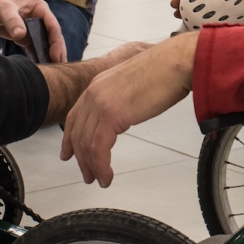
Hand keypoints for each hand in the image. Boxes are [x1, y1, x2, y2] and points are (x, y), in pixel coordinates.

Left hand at [0, 0, 68, 62]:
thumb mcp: (3, 10)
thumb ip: (13, 22)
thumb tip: (21, 36)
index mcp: (39, 9)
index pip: (53, 26)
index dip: (55, 42)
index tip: (55, 55)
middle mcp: (39, 18)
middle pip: (52, 36)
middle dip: (57, 51)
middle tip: (60, 66)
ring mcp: (32, 28)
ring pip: (45, 43)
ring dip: (49, 55)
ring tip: (54, 69)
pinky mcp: (23, 36)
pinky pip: (33, 47)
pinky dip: (37, 56)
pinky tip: (40, 66)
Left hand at [61, 34, 196, 185]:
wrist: (175, 63)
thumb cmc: (164, 72)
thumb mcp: (132, 85)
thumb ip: (121, 99)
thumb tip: (123, 114)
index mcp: (97, 85)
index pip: (75, 116)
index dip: (69, 139)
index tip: (68, 155)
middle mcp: (93, 93)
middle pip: (78, 133)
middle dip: (81, 159)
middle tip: (88, 176)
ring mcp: (100, 103)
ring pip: (86, 144)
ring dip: (92, 167)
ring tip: (100, 180)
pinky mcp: (112, 115)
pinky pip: (99, 148)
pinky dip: (101, 166)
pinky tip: (107, 176)